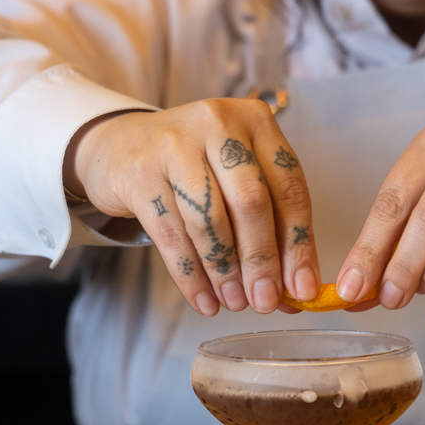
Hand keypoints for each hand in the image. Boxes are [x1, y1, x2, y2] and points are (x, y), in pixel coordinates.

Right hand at [66, 99, 321, 315]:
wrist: (120, 147)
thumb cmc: (193, 168)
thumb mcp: (235, 179)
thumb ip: (269, 225)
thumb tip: (297, 292)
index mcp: (255, 121)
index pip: (289, 187)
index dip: (298, 243)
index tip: (303, 288)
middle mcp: (217, 125)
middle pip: (251, 203)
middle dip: (261, 260)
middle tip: (265, 303)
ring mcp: (175, 145)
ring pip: (210, 221)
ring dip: (225, 271)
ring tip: (235, 303)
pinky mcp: (141, 173)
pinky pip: (172, 235)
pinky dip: (191, 275)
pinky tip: (204, 300)